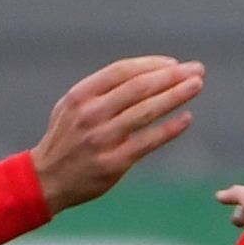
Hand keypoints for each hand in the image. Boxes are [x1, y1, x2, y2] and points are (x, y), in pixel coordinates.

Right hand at [31, 57, 204, 213]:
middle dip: (172, 76)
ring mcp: (103, 138)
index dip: (152, 65)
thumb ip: (101, 90)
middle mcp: (91, 113)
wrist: (47, 179)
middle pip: (139, 88)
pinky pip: (148, 141)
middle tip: (197, 70)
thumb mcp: (71, 106)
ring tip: (197, 86)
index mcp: (81, 95)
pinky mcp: (114, 162)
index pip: (123, 71)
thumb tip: (146, 73)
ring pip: (147, 111)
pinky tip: (186, 118)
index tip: (175, 64)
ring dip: (176, 96)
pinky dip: (170, 129)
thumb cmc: (66, 139)